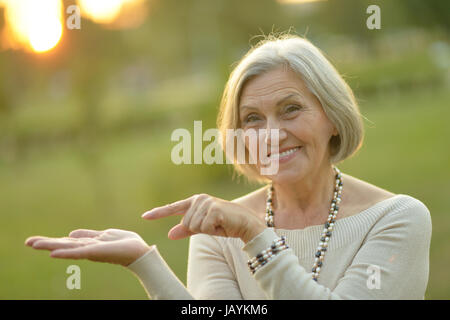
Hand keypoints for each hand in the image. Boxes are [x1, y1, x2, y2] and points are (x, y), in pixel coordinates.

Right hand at [25, 228, 151, 266]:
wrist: (138, 251)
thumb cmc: (124, 243)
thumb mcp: (105, 235)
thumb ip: (88, 235)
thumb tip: (71, 234)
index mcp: (88, 242)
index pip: (67, 242)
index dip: (52, 241)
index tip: (35, 241)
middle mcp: (87, 247)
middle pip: (63, 244)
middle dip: (46, 243)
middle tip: (27, 242)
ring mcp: (90, 250)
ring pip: (67, 247)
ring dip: (51, 245)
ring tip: (34, 245)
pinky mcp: (95, 252)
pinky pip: (78, 253)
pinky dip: (66, 253)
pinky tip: (53, 254)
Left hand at [142, 193, 265, 242]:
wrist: (246, 224)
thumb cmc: (225, 224)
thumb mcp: (204, 227)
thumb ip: (186, 230)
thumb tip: (169, 234)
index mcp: (195, 201)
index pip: (174, 208)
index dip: (159, 213)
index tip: (144, 216)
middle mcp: (200, 199)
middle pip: (186, 223)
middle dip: (199, 229)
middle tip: (214, 225)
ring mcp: (207, 203)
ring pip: (194, 226)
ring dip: (207, 230)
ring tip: (219, 225)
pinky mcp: (214, 209)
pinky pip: (204, 228)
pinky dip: (213, 231)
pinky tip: (223, 225)